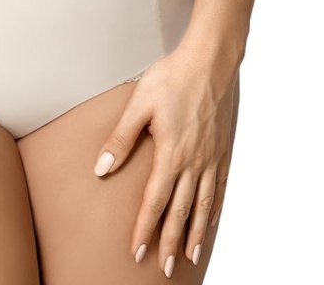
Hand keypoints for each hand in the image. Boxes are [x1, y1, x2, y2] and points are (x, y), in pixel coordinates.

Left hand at [92, 44, 239, 276]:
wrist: (211, 60)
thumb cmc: (172, 77)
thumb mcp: (139, 104)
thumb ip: (120, 139)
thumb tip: (101, 169)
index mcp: (171, 153)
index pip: (155, 201)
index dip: (145, 228)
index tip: (137, 251)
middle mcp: (194, 161)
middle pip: (180, 211)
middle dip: (170, 242)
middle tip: (164, 269)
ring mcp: (211, 157)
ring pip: (203, 205)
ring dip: (194, 233)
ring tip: (187, 256)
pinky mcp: (223, 148)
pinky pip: (219, 187)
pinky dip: (214, 209)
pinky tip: (209, 220)